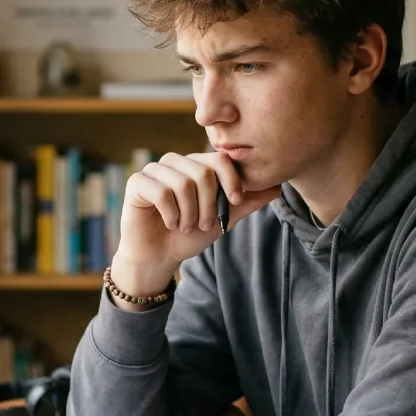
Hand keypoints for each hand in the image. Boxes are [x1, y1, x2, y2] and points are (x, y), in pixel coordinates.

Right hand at [111, 152, 279, 301]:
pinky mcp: (137, 183)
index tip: (236, 202)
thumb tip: (277, 186)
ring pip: (182, 184)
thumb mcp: (224, 218)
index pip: (220, 159)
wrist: (160, 256)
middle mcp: (175, 162)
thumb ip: (247, 202)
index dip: (231, 181)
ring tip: (185, 227)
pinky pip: (161, 193)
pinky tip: (169, 224)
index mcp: (196, 165)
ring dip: (189, 214)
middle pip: (202, 173)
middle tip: (202, 225)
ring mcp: (154, 170)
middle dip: (208, 206)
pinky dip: (171, 215)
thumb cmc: (190, 235)